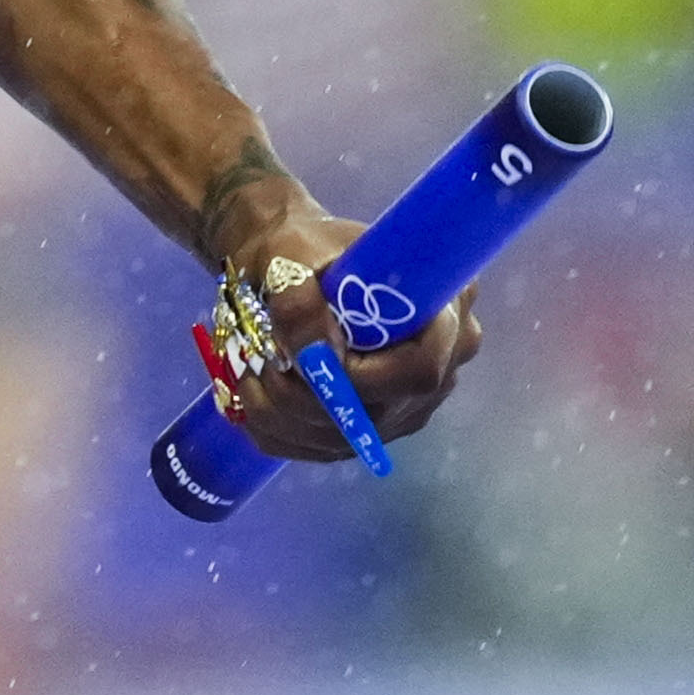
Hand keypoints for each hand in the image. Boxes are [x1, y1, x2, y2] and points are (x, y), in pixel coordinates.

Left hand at [209, 196, 483, 464]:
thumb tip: (312, 353)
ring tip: (249, 370)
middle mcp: (439, 370)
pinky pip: (323, 448)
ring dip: (282, 413)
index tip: (304, 351)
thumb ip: (299, 297)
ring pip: (345, 437)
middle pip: (378, 411)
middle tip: (262, 361)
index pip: (421, 370)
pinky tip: (254, 394)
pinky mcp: (372, 428)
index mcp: (444, 315)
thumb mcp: (290, 255)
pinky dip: (277, 429)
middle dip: (308, 395)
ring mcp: (406, 405)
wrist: (289, 262)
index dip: (359, 373)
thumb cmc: (300, 246)